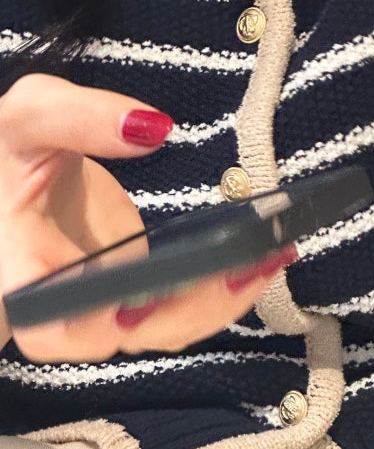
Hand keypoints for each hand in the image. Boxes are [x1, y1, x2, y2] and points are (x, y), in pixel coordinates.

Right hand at [0, 74, 289, 363]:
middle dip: (188, 309)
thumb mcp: (25, 118)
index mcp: (20, 273)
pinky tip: (265, 255)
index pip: (48, 323)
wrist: (19, 172)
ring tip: (272, 256)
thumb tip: (153, 128)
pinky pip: (182, 303)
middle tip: (242, 268)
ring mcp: (107, 300)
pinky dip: (224, 286)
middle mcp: (65, 302)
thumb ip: (76, 116)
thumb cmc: (9, 150)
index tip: (138, 299)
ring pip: (165, 325)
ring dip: (222, 299)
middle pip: (125, 331)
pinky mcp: (139, 287)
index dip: (89, 325)